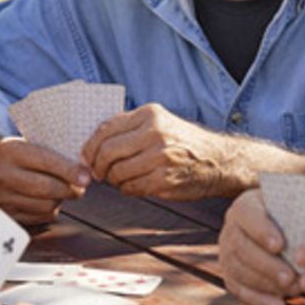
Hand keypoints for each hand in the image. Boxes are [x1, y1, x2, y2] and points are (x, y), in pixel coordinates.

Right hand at [0, 138, 89, 225]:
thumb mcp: (27, 145)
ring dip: (61, 200)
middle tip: (80, 187)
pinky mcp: (7, 215)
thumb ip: (52, 153)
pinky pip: (40, 217)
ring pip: (47, 205)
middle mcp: (4, 174)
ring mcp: (3, 197)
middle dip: (70, 189)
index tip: (86, 178)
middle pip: (48, 188)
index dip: (70, 171)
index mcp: (11, 151)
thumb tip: (83, 170)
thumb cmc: (17, 157)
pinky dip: (50, 211)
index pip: (47, 162)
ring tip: (61, 192)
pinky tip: (47, 200)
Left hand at [82, 104, 240, 199]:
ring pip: (117, 173)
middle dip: (98, 166)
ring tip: (120, 179)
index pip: (106, 129)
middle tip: (99, 173)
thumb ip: (129, 127)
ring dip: (113, 180)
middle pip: (107, 152)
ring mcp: (160, 158)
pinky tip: (134, 185)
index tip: (87, 157)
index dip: (90, 146)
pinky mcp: (164, 180)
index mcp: (150, 115)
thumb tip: (93, 142)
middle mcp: (155, 133)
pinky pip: (131, 188)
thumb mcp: (160, 122)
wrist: (218, 161)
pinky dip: (127, 189)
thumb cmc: (183, 142)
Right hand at [220, 189, 298, 304]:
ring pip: (238, 271)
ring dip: (265, 284)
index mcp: (245, 206)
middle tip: (291, 278)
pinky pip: (238, 290)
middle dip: (266, 265)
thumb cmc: (295, 217)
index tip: (280, 245)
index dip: (260, 230)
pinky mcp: (230, 275)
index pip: (246, 215)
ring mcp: (227, 253)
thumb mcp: (297, 205)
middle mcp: (230, 228)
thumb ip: (303, 206)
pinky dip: (258, 301)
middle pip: (240, 247)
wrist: (285, 231)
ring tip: (293, 292)